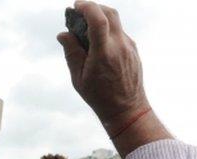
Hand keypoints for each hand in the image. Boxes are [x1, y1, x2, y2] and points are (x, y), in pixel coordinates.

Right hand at [57, 2, 169, 153]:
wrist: (127, 109)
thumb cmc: (100, 97)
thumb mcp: (79, 78)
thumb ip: (71, 53)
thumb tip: (63, 34)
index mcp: (104, 54)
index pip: (98, 20)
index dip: (87, 7)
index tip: (75, 5)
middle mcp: (119, 46)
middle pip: (110, 13)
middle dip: (94, 7)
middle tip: (80, 11)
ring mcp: (129, 47)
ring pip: (116, 22)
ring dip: (101, 17)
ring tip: (87, 27)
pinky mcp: (133, 50)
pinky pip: (120, 32)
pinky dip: (108, 29)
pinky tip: (98, 41)